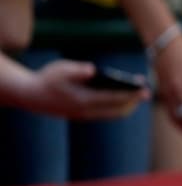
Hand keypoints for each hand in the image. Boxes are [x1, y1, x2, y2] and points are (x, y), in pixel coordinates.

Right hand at [21, 60, 149, 119]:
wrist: (30, 96)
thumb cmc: (46, 79)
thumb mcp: (60, 69)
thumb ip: (78, 70)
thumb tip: (92, 70)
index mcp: (83, 99)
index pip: (113, 99)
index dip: (131, 95)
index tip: (144, 90)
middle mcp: (86, 111)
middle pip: (117, 110)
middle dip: (133, 101)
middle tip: (147, 91)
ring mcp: (85, 116)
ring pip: (113, 114)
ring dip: (127, 105)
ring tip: (138, 93)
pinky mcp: (83, 116)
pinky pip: (106, 114)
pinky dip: (117, 107)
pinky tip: (124, 97)